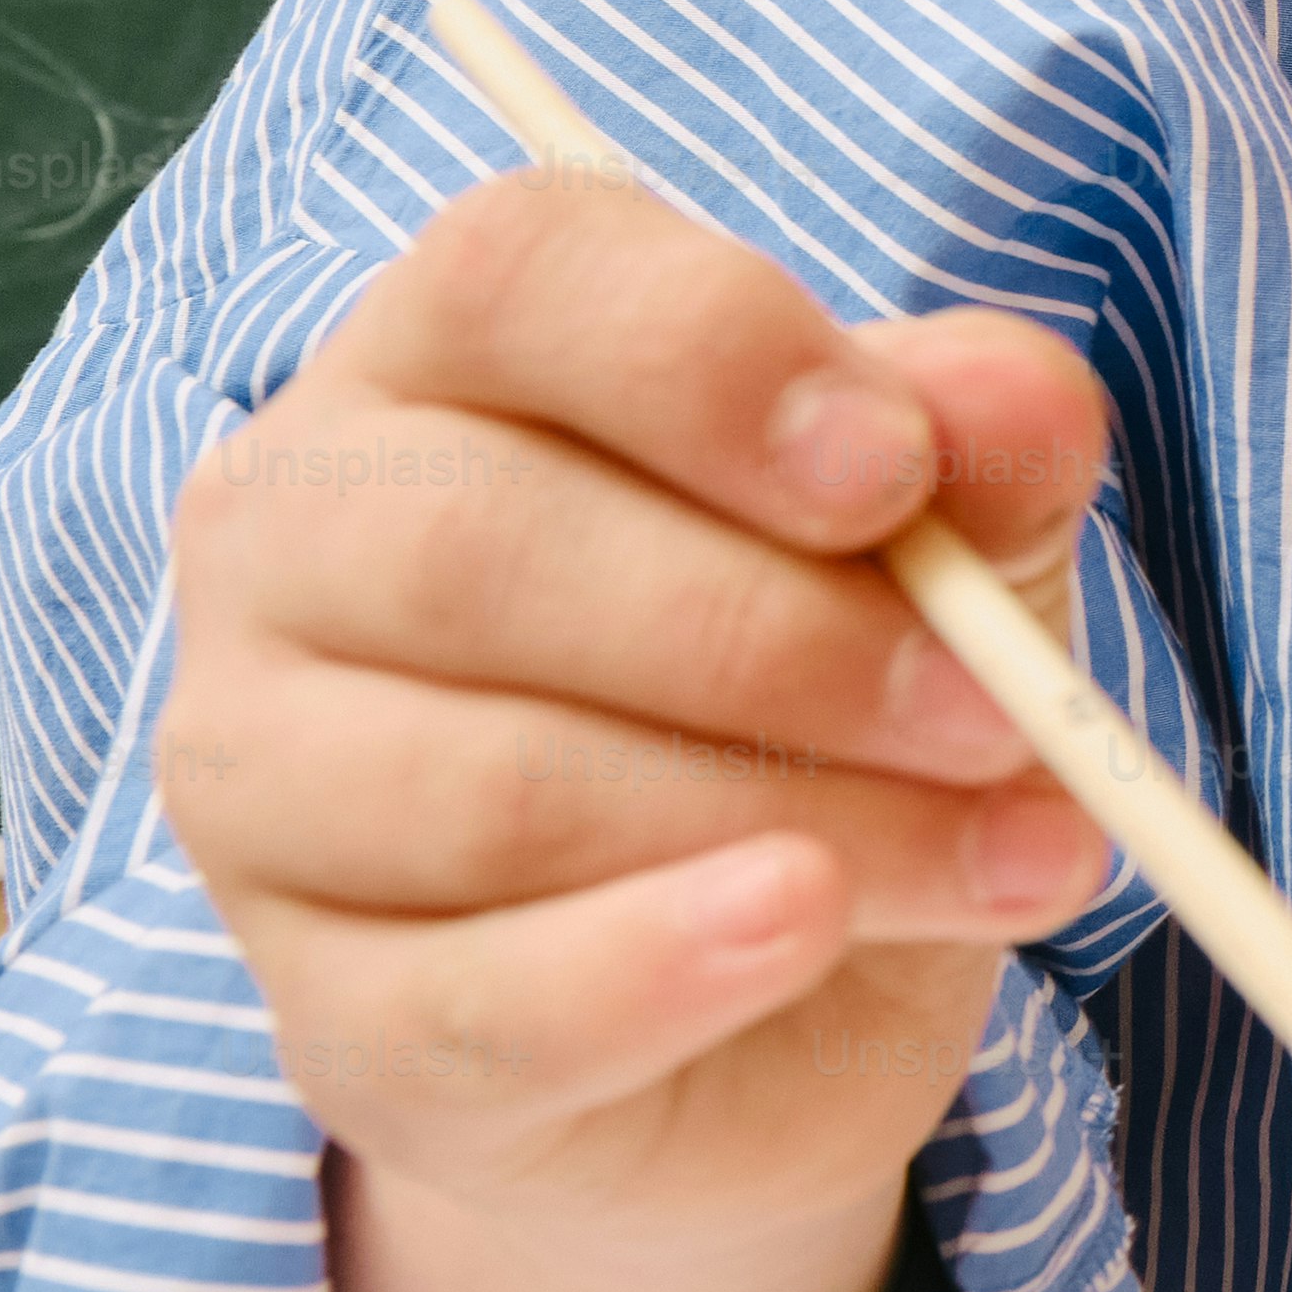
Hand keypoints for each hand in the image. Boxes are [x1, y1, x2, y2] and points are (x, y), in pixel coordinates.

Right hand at [154, 165, 1116, 1291]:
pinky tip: (809, 935)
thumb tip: (1026, 404)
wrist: (775, 1005)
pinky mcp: (324, 1016)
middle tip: (1002, 714)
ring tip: (1011, 852)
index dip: (709, 357)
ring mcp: (265, 791)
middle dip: (785, 636)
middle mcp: (292, 548)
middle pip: (480, 544)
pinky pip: (471, 1005)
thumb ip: (978, 452)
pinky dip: (660, 973)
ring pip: (493, 790)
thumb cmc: (825, 694)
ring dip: (793, 819)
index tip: (896, 470)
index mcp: (435, 361)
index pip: (509, 275)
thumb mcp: (944, 543)